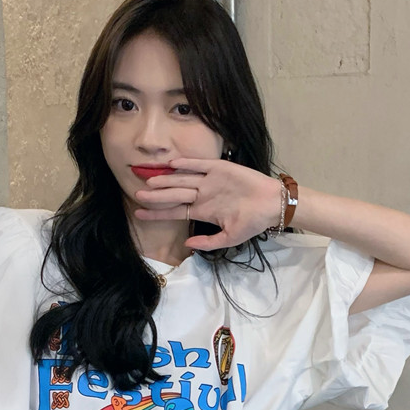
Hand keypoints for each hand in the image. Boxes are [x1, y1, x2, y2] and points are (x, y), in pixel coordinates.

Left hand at [132, 157, 280, 251]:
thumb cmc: (252, 222)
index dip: (157, 213)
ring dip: (166, 179)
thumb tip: (187, 246)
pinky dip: (186, 164)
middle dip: (156, 195)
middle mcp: (202, 194)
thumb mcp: (229, 238)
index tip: (140, 214)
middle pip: (174, 194)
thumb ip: (207, 242)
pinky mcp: (219, 168)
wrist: (271, 205)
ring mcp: (209, 180)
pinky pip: (199, 165)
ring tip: (149, 180)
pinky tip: (171, 164)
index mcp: (203, 211)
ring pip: (182, 180)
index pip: (175, 211)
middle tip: (137, 195)